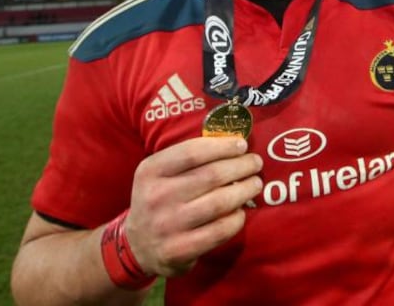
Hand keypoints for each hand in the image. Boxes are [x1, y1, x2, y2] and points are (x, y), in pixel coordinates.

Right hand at [124, 137, 262, 276]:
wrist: (138, 244)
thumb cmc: (159, 199)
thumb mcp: (159, 174)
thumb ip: (187, 159)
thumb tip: (231, 144)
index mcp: (151, 171)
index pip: (192, 152)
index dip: (222, 146)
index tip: (242, 144)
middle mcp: (157, 196)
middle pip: (211, 175)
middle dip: (241, 166)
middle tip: (255, 163)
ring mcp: (168, 224)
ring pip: (218, 203)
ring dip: (244, 190)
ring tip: (255, 184)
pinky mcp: (179, 250)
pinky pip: (219, 231)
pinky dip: (236, 220)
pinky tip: (241, 212)